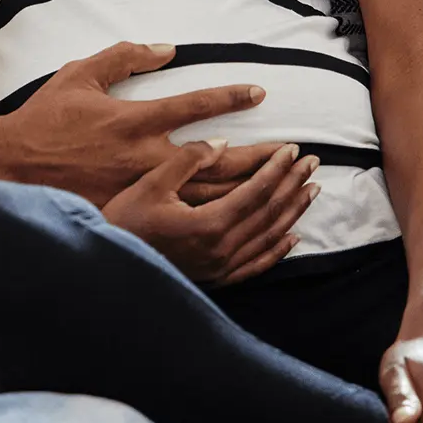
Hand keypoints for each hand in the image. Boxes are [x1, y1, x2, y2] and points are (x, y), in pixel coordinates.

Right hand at [7, 42, 281, 202]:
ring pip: (206, 193)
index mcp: (134, 121)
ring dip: (247, 188)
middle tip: (294, 154)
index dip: (229, 97)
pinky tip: (241, 218)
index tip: (259, 93)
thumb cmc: (44, 120)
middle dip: (259, 156)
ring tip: (281, 184)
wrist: (11, 168)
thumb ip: (123, 57)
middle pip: (216, 160)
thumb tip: (166, 48)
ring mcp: (140, 190)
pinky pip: (182, 218)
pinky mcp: (132, 212)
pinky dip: (218, 217)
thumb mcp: (79, 75)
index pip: (194, 106)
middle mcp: (144, 157)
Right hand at [103, 141, 319, 284]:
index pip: (255, 191)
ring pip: (269, 236)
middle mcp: (221, 249)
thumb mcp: (150, 184)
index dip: (276, 169)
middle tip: (313, 162)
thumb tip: (223, 144)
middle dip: (293, 184)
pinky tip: (292, 237)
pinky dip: (278, 250)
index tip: (293, 149)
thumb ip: (187, 161)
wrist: (109, 267)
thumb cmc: (123, 221)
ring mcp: (221, 267)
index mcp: (208, 224)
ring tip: (312, 190)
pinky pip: (257, 264)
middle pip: (269, 212)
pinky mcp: (217, 279)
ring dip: (293, 211)